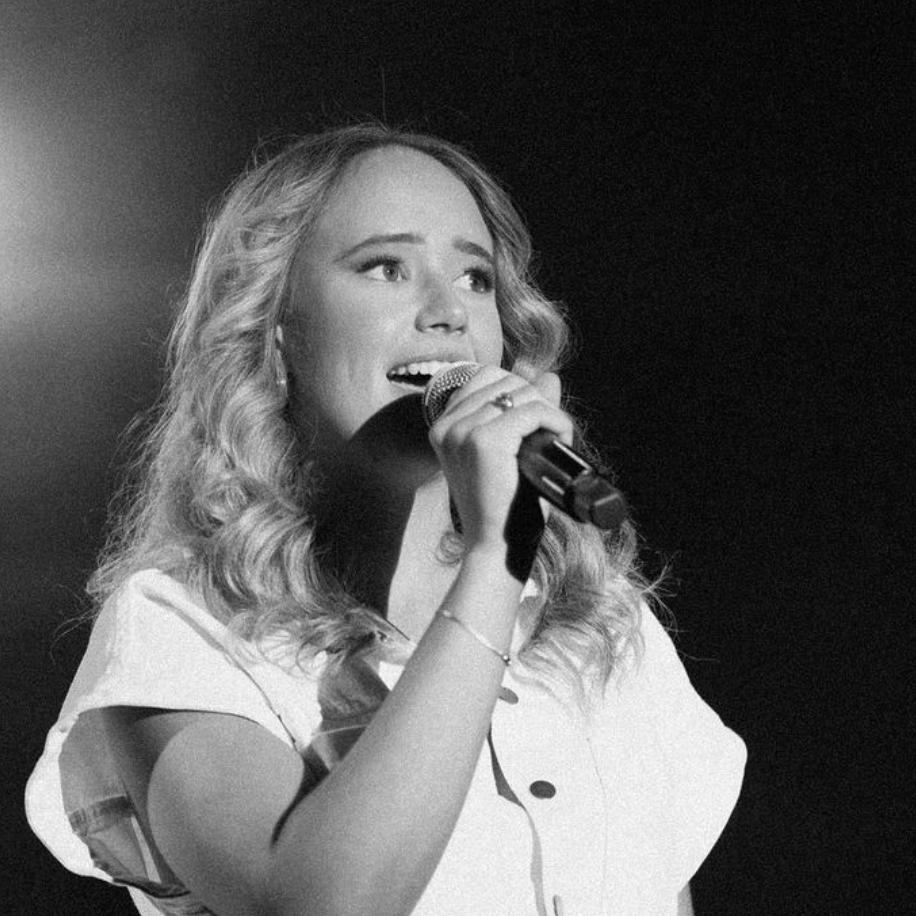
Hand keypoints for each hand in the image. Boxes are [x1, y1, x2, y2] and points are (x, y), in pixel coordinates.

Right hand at [427, 366, 573, 555]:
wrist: (497, 547)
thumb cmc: (506, 505)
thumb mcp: (512, 450)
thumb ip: (527, 408)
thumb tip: (548, 374)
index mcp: (443, 426)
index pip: (486, 376)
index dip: (519, 392)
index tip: (533, 423)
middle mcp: (447, 426)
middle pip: (507, 381)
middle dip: (537, 403)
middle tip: (548, 439)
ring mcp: (463, 432)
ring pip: (523, 393)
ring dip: (549, 415)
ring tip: (553, 444)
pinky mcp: (485, 442)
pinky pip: (534, 411)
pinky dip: (557, 423)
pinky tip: (561, 442)